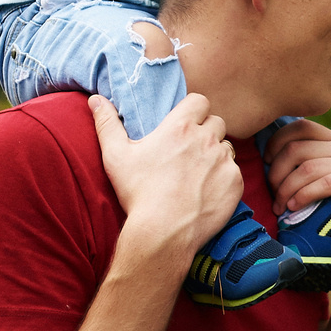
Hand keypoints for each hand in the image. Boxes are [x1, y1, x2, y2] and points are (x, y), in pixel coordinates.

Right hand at [90, 94, 239, 256]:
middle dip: (207, 132)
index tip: (185, 124)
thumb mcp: (115, 156)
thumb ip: (107, 123)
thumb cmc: (138, 193)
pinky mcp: (235, 182)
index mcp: (180, 127)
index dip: (194, 110)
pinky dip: (225, 178)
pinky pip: (235, 172)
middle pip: (216, 122)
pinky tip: (208, 191)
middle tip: (191, 151)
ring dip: (216, 155)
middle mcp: (206, 139)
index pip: (199, 101)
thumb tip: (95, 99)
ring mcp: (224, 161)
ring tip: (199, 173)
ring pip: (227, 148)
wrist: (164, 231)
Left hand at [265, 119, 330, 218]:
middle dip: (277, 174)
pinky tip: (295, 207)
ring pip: (309, 168)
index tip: (267, 162)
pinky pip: (326, 183)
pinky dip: (305, 195)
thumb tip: (264, 161)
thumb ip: (299, 165)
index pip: (300, 126)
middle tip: (273, 196)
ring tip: (281, 207)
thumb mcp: (316, 178)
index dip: (277, 142)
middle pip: (298, 149)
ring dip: (287, 190)